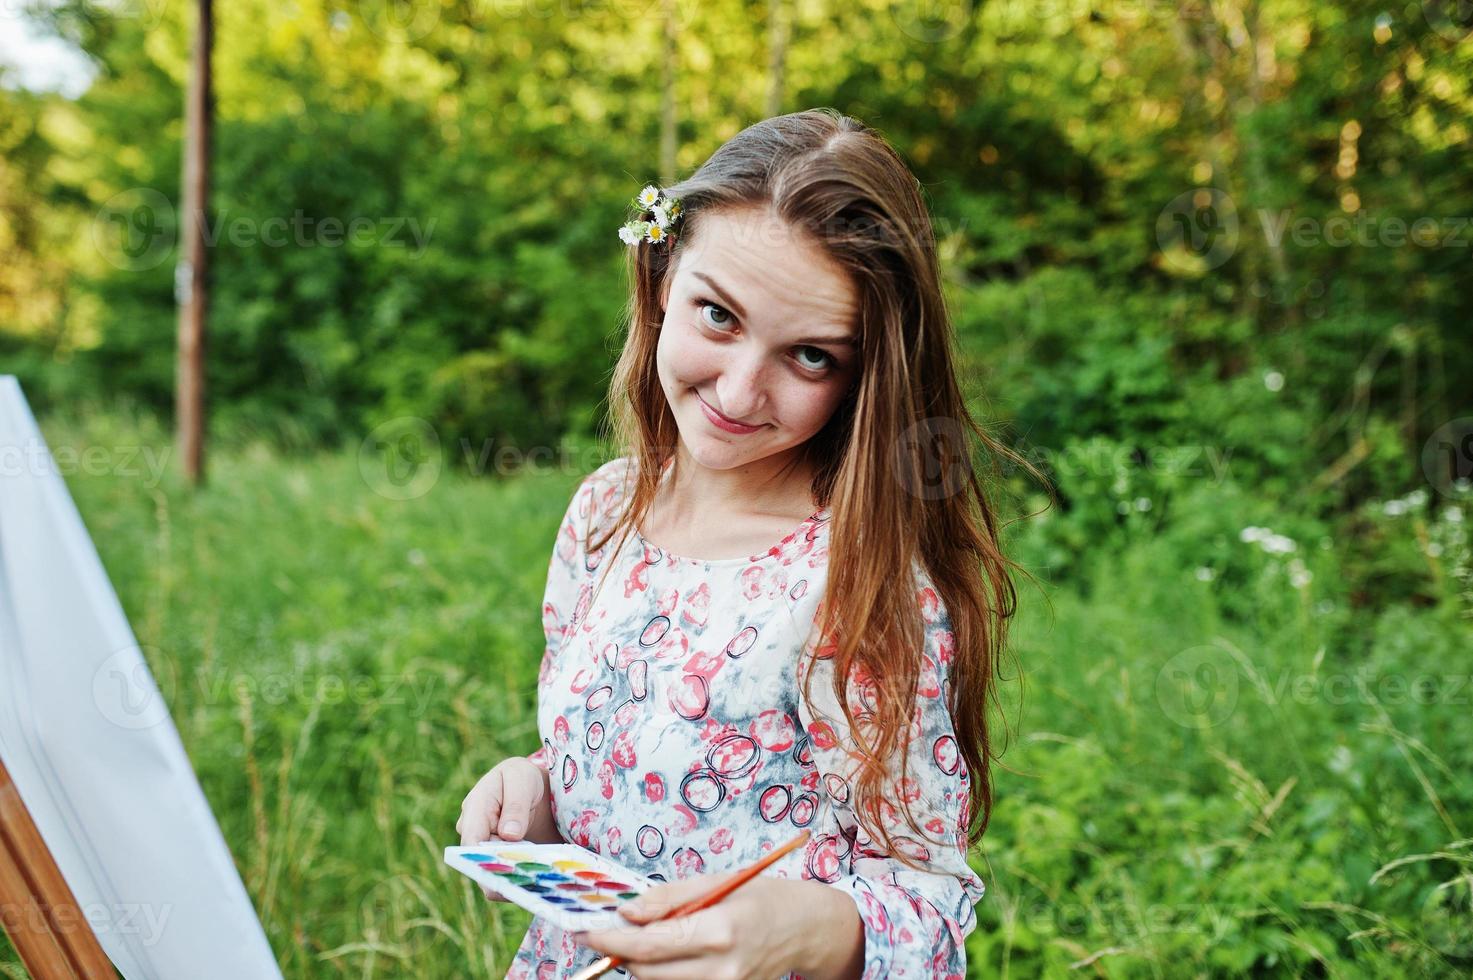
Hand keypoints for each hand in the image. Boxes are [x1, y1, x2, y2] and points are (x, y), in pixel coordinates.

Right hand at [456, 757, 561, 901]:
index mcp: (475, 807)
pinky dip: (520, 882)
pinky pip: (504, 879)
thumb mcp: (522, 780)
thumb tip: (508, 834)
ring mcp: (484, 849)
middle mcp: (474, 832)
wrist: (531, 789)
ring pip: (492, 875)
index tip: (506, 868)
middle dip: (504, 871)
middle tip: (531, 877)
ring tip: (539, 880)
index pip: (471, 839)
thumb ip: (515, 804)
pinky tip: (539, 881)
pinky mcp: (497, 862)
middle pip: (481, 862)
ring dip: (514, 879)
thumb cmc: (522, 779)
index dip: (483, 857)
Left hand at [573, 874, 862, 979]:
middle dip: (620, 953)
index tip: (584, 931)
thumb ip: (668, 898)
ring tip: (641, 941)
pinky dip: (663, 976)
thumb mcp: (716, 882)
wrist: (806, 928)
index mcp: (720, 931)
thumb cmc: (762, 897)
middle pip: (648, 973)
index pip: (650, 944)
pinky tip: (663, 957)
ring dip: (640, 966)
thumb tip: (626, 913)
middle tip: (604, 932)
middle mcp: (723, 969)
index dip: (610, 939)